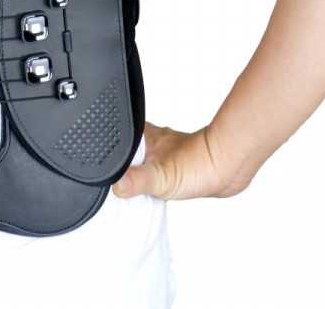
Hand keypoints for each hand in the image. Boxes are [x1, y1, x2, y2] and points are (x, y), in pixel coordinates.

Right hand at [111, 122, 252, 201]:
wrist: (229, 166)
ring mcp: (163, 151)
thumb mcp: (161, 176)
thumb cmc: (199, 163)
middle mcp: (151, 140)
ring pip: (140, 159)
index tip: (95, 166)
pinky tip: (150, 189)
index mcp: (142, 135)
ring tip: (128, 187)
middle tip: (110, 182)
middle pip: (125, 151)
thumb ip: (137, 180)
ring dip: (135, 172)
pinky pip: (154, 169)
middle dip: (117, 164)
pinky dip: (149, 179)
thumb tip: (116, 185)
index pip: (114, 140)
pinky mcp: (174, 163)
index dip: (103, 152)